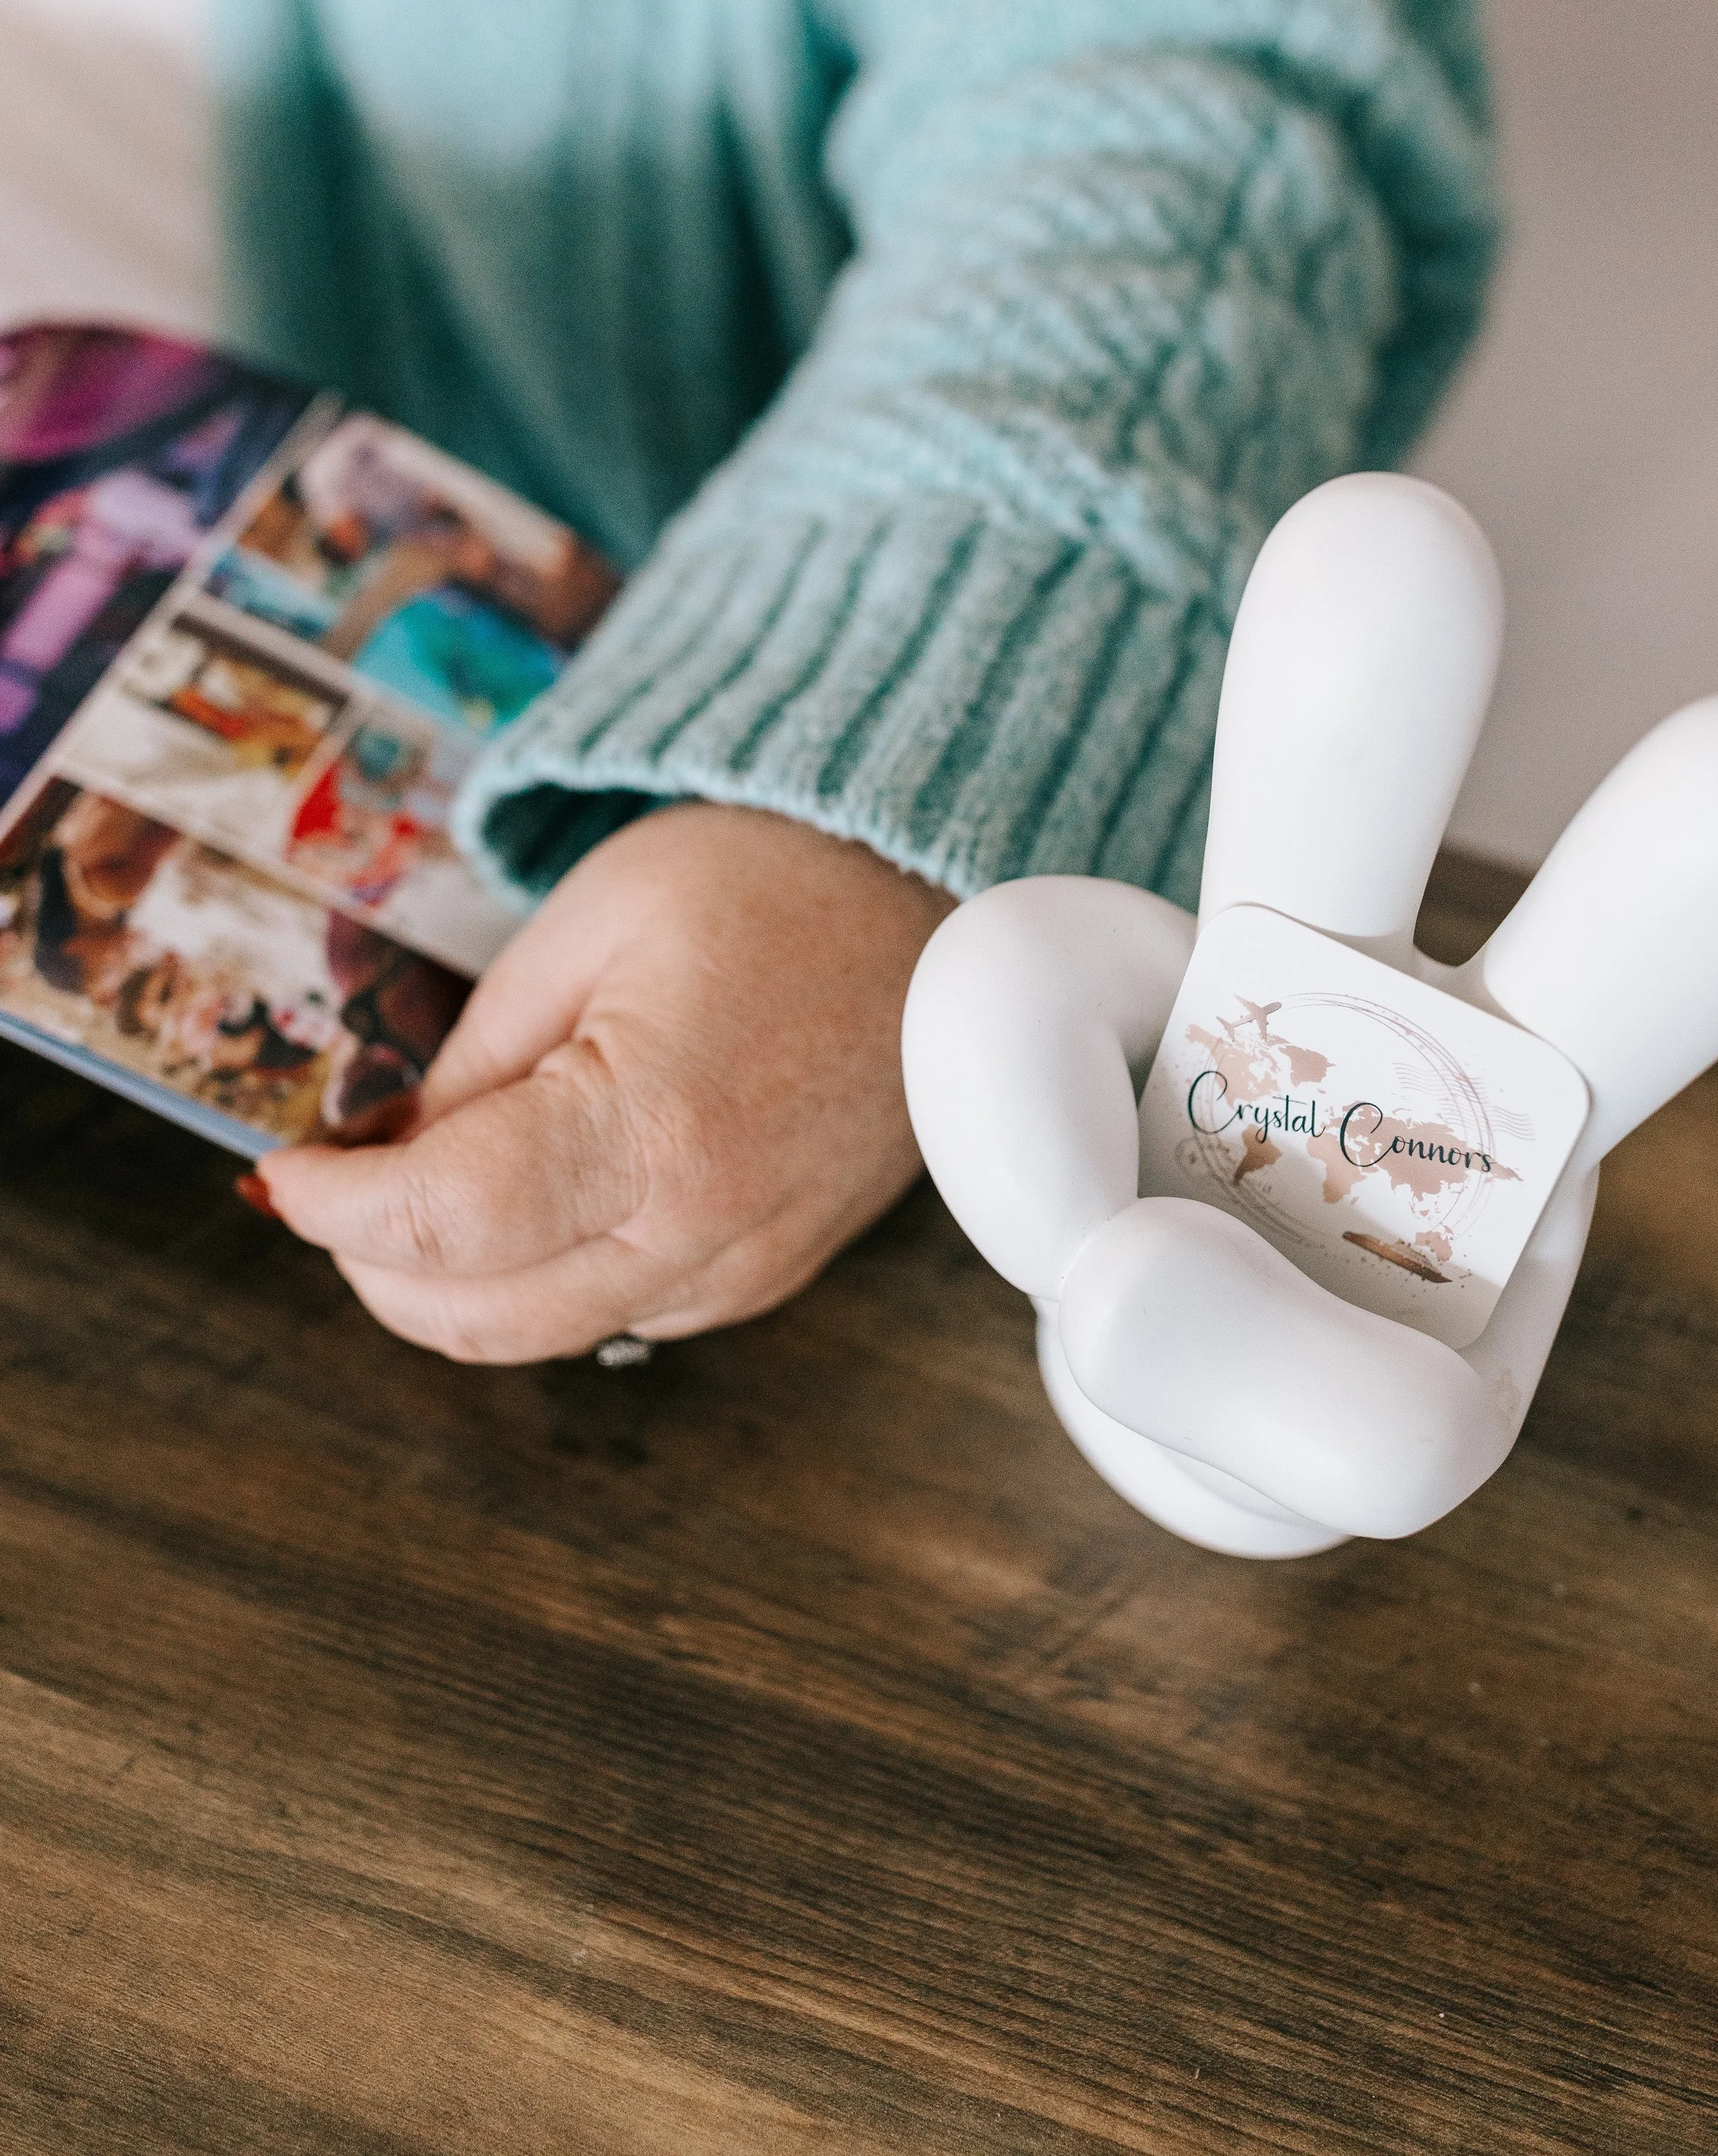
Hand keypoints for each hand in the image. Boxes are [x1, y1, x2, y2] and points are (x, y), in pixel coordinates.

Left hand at [254, 804, 954, 1361]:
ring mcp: (752, 1264)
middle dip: (375, 1266)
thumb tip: (390, 1151)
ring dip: (456, 1285)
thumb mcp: (585, 926)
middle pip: (482, 1318)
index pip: (444, 1221)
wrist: (936, 900)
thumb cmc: (771, 881)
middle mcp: (708, 1227)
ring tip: (425, 1182)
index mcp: (655, 1126)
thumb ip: (476, 1057)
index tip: (283, 1170)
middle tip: (334, 1188)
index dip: (334, 1208)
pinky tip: (531, 1197)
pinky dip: (546, 1280)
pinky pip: (625, 1315)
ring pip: (548, 1334)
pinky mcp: (776, 1271)